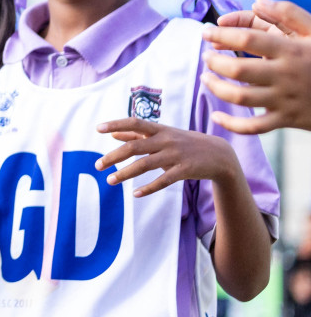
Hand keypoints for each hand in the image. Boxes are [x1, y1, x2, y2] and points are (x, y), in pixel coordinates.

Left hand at [95, 118, 241, 195]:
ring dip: (125, 173)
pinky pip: (163, 180)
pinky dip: (148, 188)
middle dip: (113, 156)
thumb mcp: (163, 135)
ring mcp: (176, 155)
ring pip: (145, 164)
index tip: (98, 128)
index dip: (116, 124)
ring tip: (110, 181)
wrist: (220, 155)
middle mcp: (166, 140)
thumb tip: (113, 134)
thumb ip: (137, 134)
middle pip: (135, 146)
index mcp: (160, 129)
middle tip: (97, 165)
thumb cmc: (185, 143)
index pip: (135, 122)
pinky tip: (135, 194)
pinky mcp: (185, 170)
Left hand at [203, 0, 310, 133]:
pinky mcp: (286, 119)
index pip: (247, 39)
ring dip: (216, 87)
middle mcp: (285, 76)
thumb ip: (288, 14)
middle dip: (214, 62)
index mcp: (290, 51)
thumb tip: (257, 1)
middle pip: (238, 70)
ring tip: (205, 77)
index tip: (205, 31)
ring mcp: (285, 100)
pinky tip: (216, 116)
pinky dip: (231, 124)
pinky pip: (254, 127)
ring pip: (241, 97)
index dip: (221, 34)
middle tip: (205, 56)